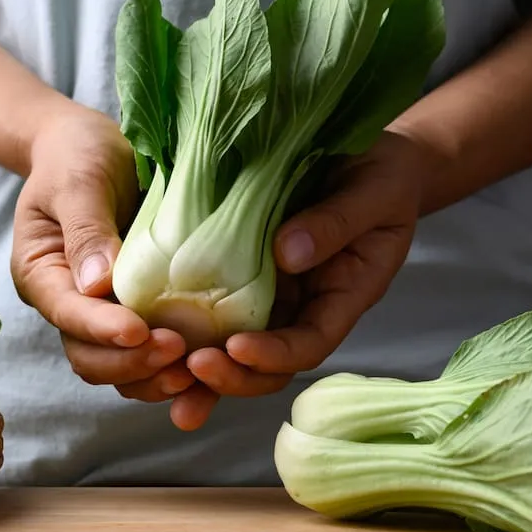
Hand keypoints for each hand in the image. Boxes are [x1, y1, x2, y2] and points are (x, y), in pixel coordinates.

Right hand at [11, 103, 196, 401]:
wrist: (90, 147)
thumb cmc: (76, 155)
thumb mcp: (77, 180)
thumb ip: (86, 228)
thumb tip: (97, 282)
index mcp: (44, 275)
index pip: (69, 314)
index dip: (102, 329)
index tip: (138, 331)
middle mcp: (70, 305)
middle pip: (89, 357)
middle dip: (132, 362)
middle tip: (178, 352)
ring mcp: (103, 314)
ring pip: (119, 368)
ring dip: (154, 376)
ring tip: (195, 370)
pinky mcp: (137, 313)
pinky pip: (148, 355)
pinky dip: (170, 367)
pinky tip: (205, 363)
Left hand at [171, 130, 426, 428]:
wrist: (373, 156)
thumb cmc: (384, 173)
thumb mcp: (374, 191)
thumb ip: (336, 222)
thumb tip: (284, 253)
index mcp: (343, 296)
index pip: (310, 343)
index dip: (275, 354)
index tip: (237, 349)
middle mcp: (304, 305)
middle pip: (269, 363)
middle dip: (232, 375)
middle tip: (189, 367)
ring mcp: (272, 293)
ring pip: (236, 347)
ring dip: (200, 370)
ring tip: (160, 375)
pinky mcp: (242, 270)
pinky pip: (212, 306)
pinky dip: (183, 324)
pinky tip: (147, 331)